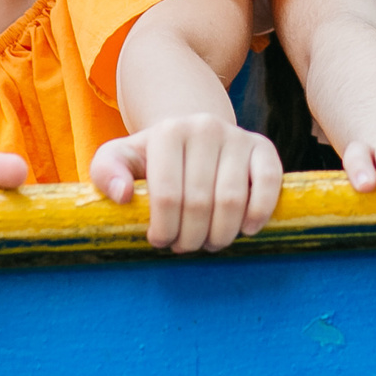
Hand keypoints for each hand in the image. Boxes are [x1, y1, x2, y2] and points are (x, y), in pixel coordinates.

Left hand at [90, 112, 283, 253]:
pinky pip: (268, 183)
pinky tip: (247, 230)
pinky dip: (259, 212)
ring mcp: (237, 136)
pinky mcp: (263, 146)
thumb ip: (106, 172)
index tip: (160, 242)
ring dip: (221, 233)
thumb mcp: (119, 158)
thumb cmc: (153, 157)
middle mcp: (204, 128)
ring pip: (233, 200)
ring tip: (210, 242)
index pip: (167, 195)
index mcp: (168, 133)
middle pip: (200, 202)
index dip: (164, 229)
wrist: (193, 135)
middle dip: (192, 237)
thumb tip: (123, 195)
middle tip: (185, 247)